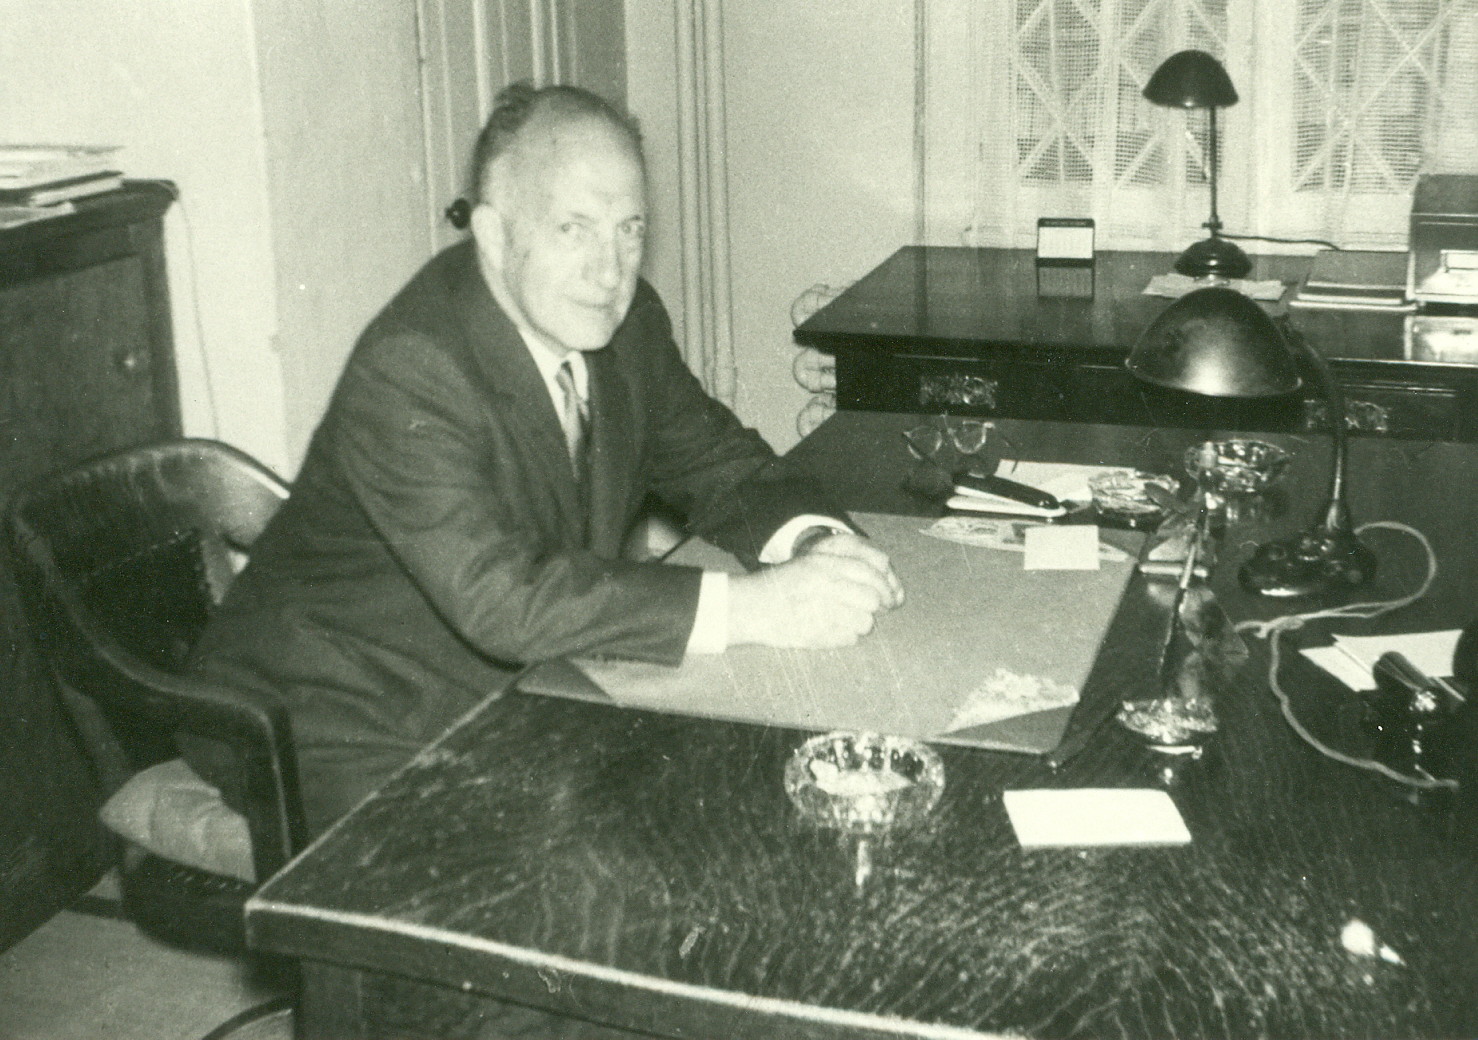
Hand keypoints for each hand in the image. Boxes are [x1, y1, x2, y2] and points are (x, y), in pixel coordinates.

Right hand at [728, 536, 902, 648]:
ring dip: (860, 624)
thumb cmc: (784, 585)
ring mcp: (821, 611)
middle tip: (872, 612)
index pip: (870, 572)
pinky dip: (846, 637)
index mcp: (824, 564)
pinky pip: (850, 639)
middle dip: (876, 608)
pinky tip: (831, 631)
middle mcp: (825, 585)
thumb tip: (883, 581)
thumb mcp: (810, 563)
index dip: (886, 586)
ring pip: (865, 622)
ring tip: (844, 621)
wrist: (750, 607)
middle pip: (872, 599)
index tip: (890, 597)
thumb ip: (843, 566)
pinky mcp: (817, 635)